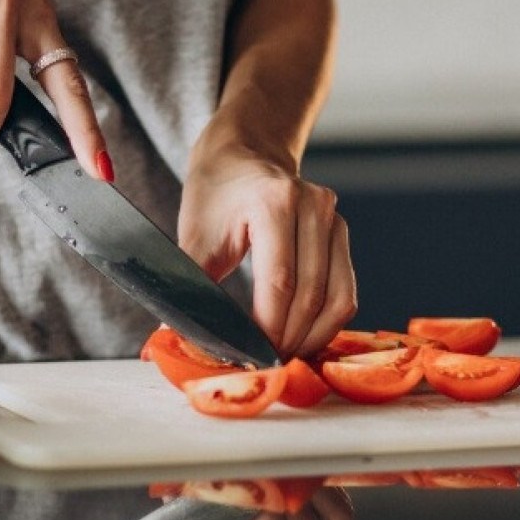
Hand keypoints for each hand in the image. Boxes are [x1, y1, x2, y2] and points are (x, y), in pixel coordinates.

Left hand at [179, 145, 356, 359]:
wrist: (243, 154)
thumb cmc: (215, 194)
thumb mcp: (195, 235)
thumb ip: (191, 284)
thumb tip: (175, 338)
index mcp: (274, 201)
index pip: (280, 281)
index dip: (268, 328)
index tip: (251, 357)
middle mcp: (313, 206)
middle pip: (311, 294)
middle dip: (289, 339)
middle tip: (265, 365)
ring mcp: (333, 218)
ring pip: (338, 297)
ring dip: (313, 336)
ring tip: (284, 355)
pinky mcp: (341, 233)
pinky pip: (345, 290)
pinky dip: (326, 321)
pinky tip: (302, 337)